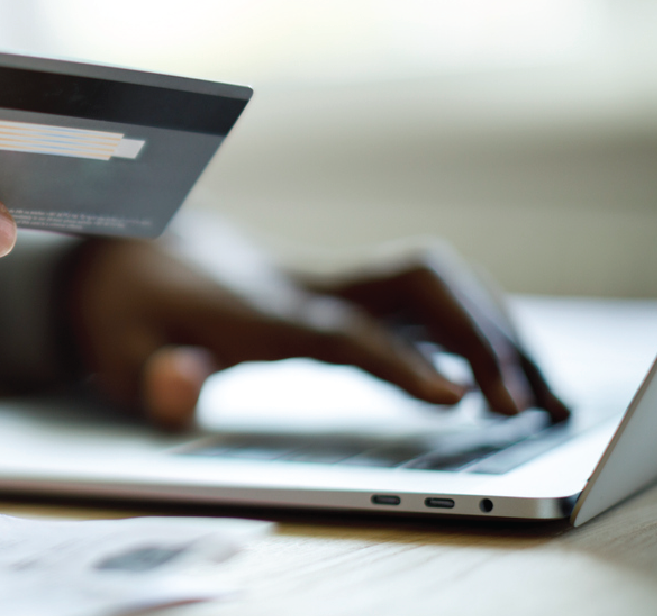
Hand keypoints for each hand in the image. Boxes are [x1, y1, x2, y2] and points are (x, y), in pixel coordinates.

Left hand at [66, 216, 569, 429]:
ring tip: (542, 401)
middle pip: (411, 283)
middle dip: (477, 335)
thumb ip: (151, 377)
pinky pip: (424, 300)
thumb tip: (186, 382)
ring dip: (493, 330)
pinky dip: (475, 331)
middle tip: (521, 407)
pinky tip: (508, 376)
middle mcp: (304, 285)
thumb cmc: (126, 310)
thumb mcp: (114, 353)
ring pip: (431, 282)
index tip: (458, 397)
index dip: (399, 360)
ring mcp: (329, 281)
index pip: (339, 330)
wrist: (131, 248)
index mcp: (254, 308)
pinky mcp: (342, 290)